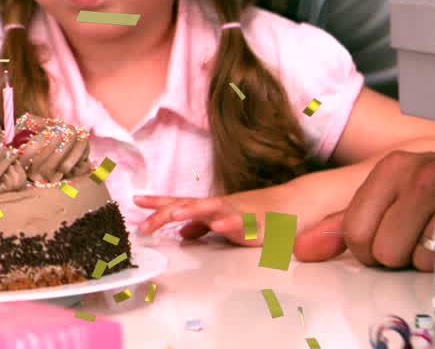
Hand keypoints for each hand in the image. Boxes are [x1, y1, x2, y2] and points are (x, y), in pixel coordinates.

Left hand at [135, 189, 289, 245]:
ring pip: (214, 210)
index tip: (135, 200)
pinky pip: (245, 224)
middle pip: (191, 206)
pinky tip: (220, 225)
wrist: (299, 201)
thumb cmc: (261, 211)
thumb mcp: (226, 219)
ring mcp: (241, 213)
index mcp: (214, 207)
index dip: (158, 202)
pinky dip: (232, 224)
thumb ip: (203, 226)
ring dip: (194, 211)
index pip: (181, 202)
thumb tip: (182, 234)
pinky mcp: (261, 224)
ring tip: (175, 213)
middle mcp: (223, 207)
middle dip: (168, 211)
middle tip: (146, 220)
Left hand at [293, 150, 434, 270]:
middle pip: (382, 250)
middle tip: (412, 240)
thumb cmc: (433, 191)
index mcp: (389, 168)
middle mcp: (418, 174)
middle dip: (394, 256)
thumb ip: (340, 222)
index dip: (365, 250)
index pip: (354, 231)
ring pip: (413, 258)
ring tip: (433, 237)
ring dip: (421, 260)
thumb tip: (299, 249)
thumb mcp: (388, 195)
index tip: (381, 244)